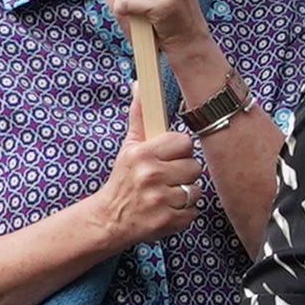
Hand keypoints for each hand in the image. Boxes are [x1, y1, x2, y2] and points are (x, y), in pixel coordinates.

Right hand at [89, 98, 203, 250]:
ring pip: (195, 190)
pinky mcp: (165, 222)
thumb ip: (139, 115)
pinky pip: (192, 212)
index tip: (168, 158)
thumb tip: (140, 83)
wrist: (109, 219)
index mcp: (143, 154)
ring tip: (166, 194)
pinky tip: (166, 210)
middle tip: (166, 178)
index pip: (185, 143)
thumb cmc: (123, 179)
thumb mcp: (129, 146)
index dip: (179, 151)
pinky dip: (183, 214)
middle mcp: (150, 176)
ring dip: (184, 194)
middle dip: (183, 173)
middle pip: (194, 167)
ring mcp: (158, 201)